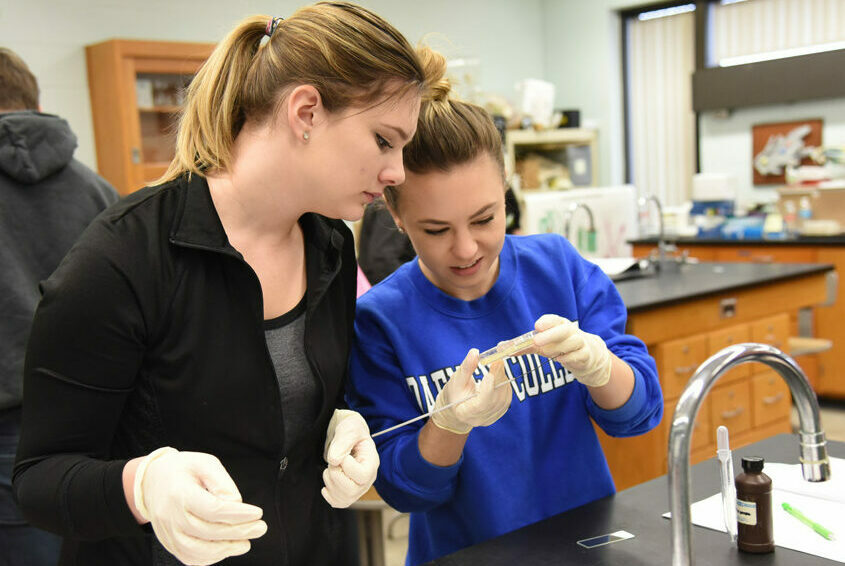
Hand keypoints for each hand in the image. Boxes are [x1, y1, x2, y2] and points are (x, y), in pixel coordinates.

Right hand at [133, 447, 266, 565]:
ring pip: (198, 551)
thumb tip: (237, 504)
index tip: (258, 513)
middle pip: (208, 531)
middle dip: (239, 532)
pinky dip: (211, 557)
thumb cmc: (182, 470)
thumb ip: (222, 482)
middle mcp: (171, 516)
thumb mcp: (204, 463)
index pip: (213, 509)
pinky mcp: (169, 543)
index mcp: (180, 493)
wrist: (151, 481)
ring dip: (226, 549)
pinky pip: (190, 558)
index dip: (238, 514)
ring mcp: (168, 533)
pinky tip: (227, 548)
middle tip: (260, 528)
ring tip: (246, 543)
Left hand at [322, 409, 378, 507]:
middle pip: (352, 490)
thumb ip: (343, 441)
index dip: (347, 467)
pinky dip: (329, 495)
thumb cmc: (351, 430)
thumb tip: (334, 460)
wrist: (348, 436)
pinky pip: (339, 502)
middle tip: (332, 462)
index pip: (362, 475)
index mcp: (372, 462)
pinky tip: (328, 481)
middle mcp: (368, 478)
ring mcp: (359, 487)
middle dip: (335, 475)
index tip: (343, 455)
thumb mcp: (349, 428)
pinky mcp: (348, 492)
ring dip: (330, 484)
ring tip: (330, 469)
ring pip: (344, 498)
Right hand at [430, 349, 511, 434]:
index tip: (489, 373)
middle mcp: (480, 419)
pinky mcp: (499, 412)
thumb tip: (475, 352)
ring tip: (497, 366)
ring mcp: (491, 417)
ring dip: (502, 380)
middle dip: (497, 378)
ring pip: (503, 398)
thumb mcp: (457, 379)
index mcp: (465, 413)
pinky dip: (505, 384)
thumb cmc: (455, 392)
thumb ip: (467, 367)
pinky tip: (499, 375)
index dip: (488, 388)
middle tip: (498, 361)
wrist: (458, 406)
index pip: (481, 404)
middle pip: (495, 399)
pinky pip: (507, 398)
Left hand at [532, 314, 611, 386]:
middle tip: (536, 341)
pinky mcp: (585, 354)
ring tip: (546, 353)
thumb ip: (527, 346)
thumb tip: (506, 350)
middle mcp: (571, 331)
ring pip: (573, 341)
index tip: (537, 326)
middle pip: (564, 329)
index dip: (546, 322)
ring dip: (558, 347)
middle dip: (550, 334)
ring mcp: (580, 342)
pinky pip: (579, 354)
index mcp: (559, 324)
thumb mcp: (543, 345)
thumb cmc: (559, 346)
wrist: (584, 355)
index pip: (554, 319)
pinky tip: (560, 359)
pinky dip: (569, 357)